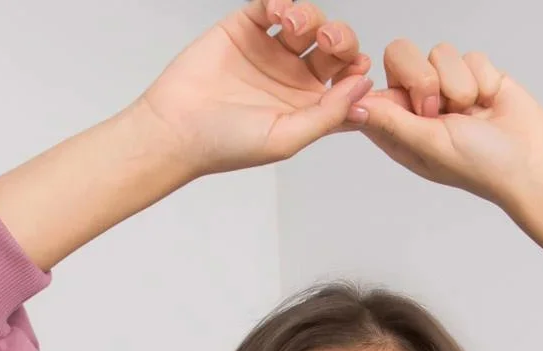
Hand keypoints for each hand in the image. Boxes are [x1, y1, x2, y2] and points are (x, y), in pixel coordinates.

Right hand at [135, 0, 374, 176]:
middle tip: (329, 42)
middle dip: (340, 38)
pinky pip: (273, 4)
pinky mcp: (246, 27)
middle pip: (334, 48)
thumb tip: (364, 88)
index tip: (358, 67)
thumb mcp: (288, 137)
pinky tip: (279, 11)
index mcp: (308, 106)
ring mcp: (271, 50)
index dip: (357, 71)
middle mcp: (293, 77)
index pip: (346, 83)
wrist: (178, 127)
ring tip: (294, 24)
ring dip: (311, 17)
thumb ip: (329, 114)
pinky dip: (282, 0)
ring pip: (309, 22)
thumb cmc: (228, 144)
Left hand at [356, 41, 542, 209]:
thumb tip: (351, 107)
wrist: (531, 162)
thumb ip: (390, 121)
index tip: (396, 99)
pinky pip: (469, 54)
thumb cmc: (481, 166)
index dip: (384, 85)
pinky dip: (482, 79)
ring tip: (472, 112)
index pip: (373, 88)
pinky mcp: (475, 74)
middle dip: (423, 78)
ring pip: (439, 52)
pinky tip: (489, 103)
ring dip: (459, 84)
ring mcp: (448, 88)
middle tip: (439, 110)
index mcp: (400, 129)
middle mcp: (420, 105)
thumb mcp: (428, 145)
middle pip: (400, 55)